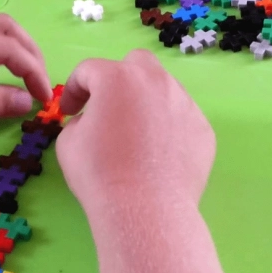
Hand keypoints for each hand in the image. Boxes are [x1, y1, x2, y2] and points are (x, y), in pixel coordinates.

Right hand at [55, 49, 215, 208]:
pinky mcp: (202, 128)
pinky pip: (181, 118)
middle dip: (118, 78)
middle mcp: (155, 81)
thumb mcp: (68, 142)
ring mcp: (184, 103)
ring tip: (136, 135)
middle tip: (108, 107)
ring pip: (163, 90)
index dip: (74, 89)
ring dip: (146, 103)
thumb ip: (79, 120)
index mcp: (117, 78)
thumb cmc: (99, 173)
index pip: (89, 70)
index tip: (69, 112)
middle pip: (136, 63)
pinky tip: (158, 155)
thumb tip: (92, 121)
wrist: (145, 209)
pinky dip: (168, 128)